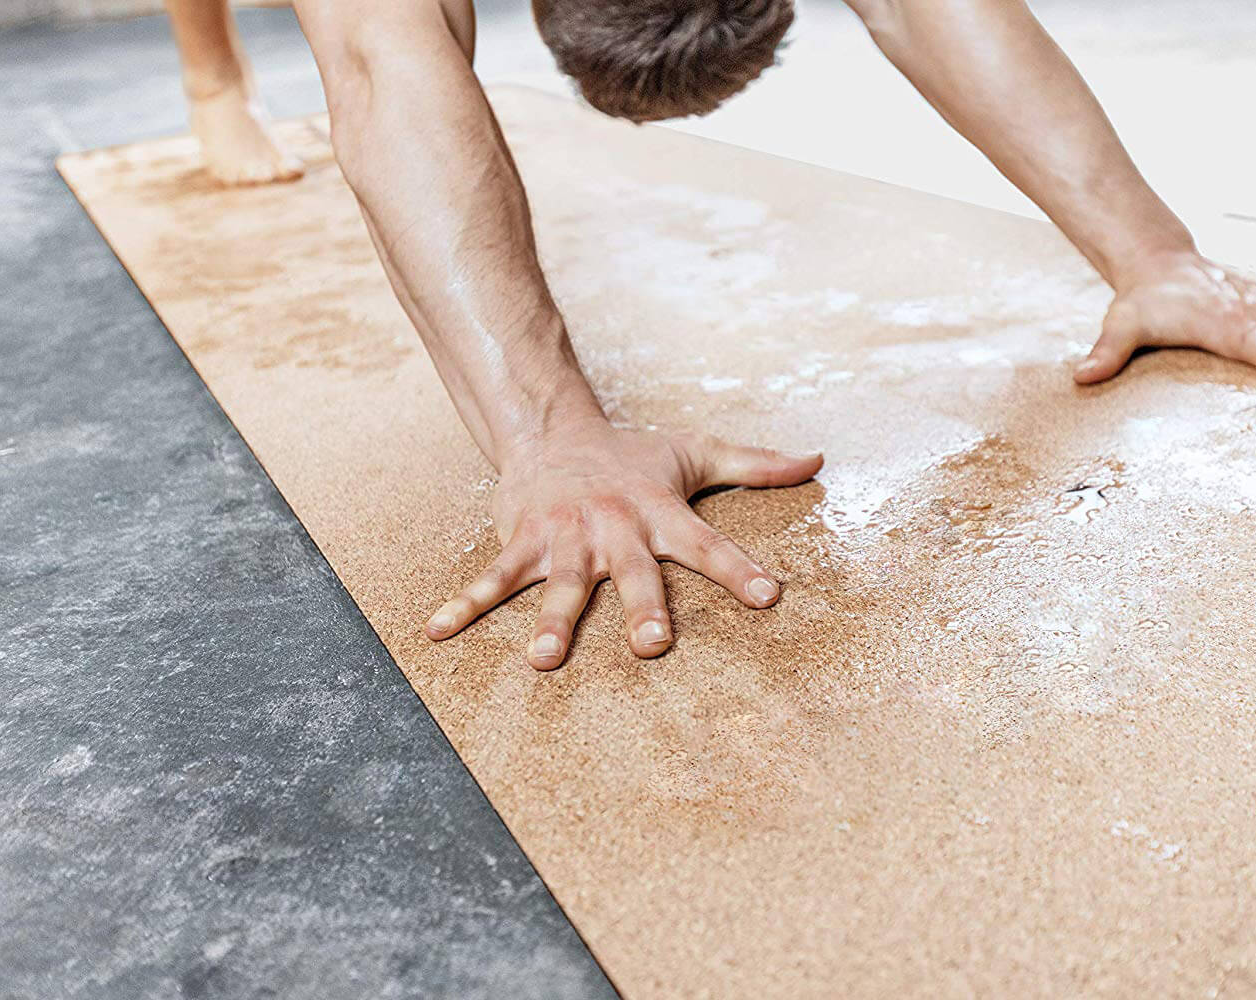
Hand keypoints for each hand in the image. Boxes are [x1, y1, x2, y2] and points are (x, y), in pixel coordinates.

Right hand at [424, 423, 822, 669]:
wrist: (553, 429)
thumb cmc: (632, 454)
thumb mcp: (696, 453)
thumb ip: (757, 463)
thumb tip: (818, 460)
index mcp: (659, 510)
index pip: (706, 542)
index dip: (738, 568)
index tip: (769, 596)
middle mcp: (614, 524)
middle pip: (633, 570)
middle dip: (642, 606)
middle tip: (653, 646)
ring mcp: (564, 534)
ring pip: (560, 581)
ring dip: (549, 620)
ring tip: (542, 661)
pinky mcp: (522, 540)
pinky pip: (493, 577)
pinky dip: (464, 603)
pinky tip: (437, 632)